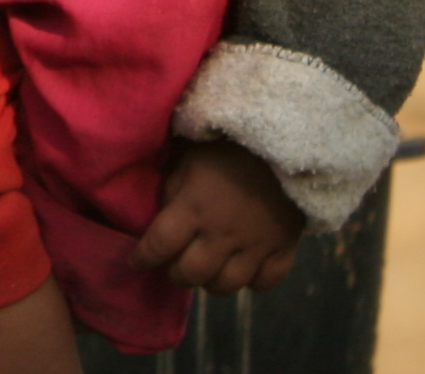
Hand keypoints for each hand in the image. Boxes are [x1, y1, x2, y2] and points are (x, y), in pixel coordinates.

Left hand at [130, 139, 303, 293]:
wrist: (288, 139)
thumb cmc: (230, 143)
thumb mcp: (190, 154)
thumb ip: (173, 185)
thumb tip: (161, 211)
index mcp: (193, 207)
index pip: (158, 245)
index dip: (143, 257)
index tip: (136, 261)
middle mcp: (221, 234)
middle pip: (190, 274)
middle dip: (176, 274)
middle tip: (174, 266)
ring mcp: (255, 245)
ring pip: (226, 285)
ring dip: (211, 282)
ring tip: (207, 270)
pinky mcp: (284, 247)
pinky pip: (265, 283)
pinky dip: (252, 282)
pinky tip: (244, 269)